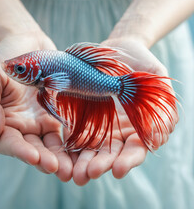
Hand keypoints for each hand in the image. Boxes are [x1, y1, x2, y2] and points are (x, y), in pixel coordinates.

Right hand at [0, 32, 71, 181]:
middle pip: (31, 148)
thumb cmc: (7, 58)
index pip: (7, 142)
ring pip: (49, 145)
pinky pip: (63, 132)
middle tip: (58, 169)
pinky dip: (70, 144)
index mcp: (3, 119)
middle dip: (44, 160)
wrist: (30, 43)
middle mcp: (22, 125)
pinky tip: (80, 151)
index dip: (19, 151)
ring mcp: (40, 121)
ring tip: (71, 169)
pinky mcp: (56, 115)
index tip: (34, 156)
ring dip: (59, 158)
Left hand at [71, 37, 178, 184]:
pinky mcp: (81, 116)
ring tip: (72, 173)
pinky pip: (74, 132)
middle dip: (99, 165)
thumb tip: (157, 139)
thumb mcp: (158, 83)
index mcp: (138, 127)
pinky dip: (68, 144)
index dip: (127, 161)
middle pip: (109, 154)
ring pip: (90, 148)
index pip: (134, 151)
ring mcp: (98, 125)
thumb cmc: (142, 66)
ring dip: (81, 161)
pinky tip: (62, 153)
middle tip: (87, 175)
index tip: (117, 170)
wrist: (120, 50)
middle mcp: (117, 131)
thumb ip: (163, 108)